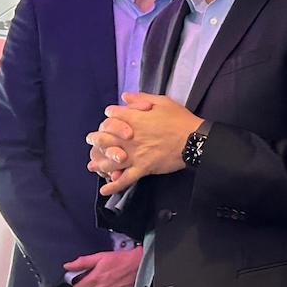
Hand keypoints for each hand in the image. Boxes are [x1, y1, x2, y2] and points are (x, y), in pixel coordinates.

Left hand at [88, 94, 202, 195]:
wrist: (194, 139)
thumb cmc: (180, 119)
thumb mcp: (162, 102)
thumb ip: (141, 98)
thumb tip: (125, 96)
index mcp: (134, 119)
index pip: (111, 115)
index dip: (109, 116)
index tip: (109, 118)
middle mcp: (130, 137)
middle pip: (104, 138)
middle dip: (95, 139)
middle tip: (91, 141)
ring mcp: (135, 154)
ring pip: (111, 160)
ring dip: (99, 163)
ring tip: (92, 165)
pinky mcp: (143, 168)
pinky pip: (126, 179)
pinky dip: (114, 186)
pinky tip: (105, 190)